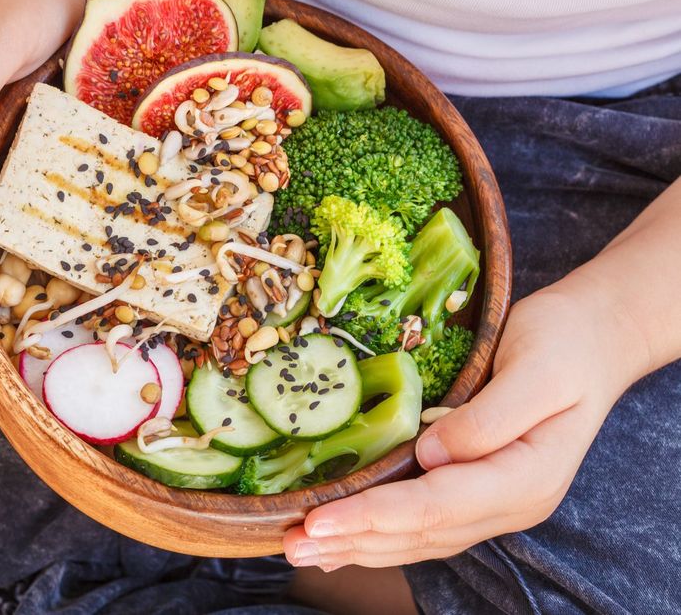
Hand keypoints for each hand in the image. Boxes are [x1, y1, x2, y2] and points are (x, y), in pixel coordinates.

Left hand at [282, 283, 648, 569]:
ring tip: (302, 549)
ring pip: (419, 539)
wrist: (595, 339)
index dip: (373, 517)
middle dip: (353, 540)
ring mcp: (495, 503)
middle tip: (291, 543)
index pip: (436, 507)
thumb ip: (489, 417)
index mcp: (526, 477)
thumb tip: (433, 454)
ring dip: (359, 546)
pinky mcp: (477, 490)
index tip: (319, 519)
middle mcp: (510, 503)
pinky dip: (379, 534)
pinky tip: (342, 539)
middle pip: (420, 533)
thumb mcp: (537, 367)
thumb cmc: (566, 343)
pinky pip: (423, 523)